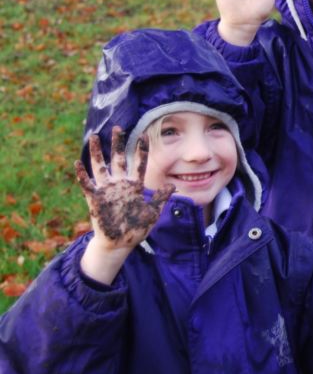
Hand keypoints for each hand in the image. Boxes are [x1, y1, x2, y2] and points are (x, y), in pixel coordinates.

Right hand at [75, 127, 173, 251]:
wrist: (119, 245)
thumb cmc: (136, 230)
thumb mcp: (152, 213)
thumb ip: (160, 198)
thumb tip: (173, 185)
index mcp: (134, 186)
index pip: (139, 164)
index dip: (142, 151)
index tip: (144, 136)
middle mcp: (120, 185)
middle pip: (118, 160)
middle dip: (118, 144)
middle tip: (117, 128)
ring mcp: (107, 191)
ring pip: (101, 167)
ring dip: (97, 153)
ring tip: (94, 137)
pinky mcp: (95, 199)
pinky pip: (87, 184)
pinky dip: (82, 174)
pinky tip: (77, 162)